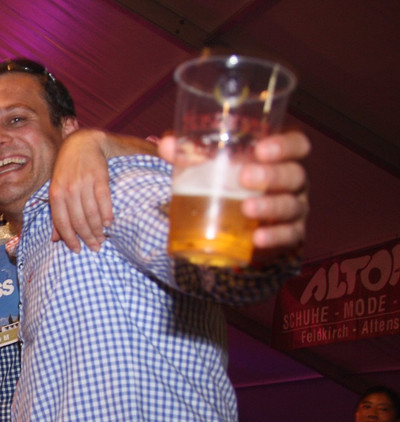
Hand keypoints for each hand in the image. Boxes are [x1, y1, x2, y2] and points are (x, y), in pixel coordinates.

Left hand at [49, 129, 112, 251]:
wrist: (82, 143)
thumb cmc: (67, 170)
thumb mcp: (56, 190)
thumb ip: (56, 214)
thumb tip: (55, 239)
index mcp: (55, 194)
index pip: (62, 223)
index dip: (70, 239)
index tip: (77, 250)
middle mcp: (69, 190)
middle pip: (78, 221)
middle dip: (87, 238)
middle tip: (95, 247)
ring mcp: (84, 183)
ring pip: (92, 214)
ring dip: (98, 230)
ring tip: (103, 238)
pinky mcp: (100, 177)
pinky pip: (104, 201)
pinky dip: (107, 214)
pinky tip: (109, 223)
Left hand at [158, 131, 309, 260]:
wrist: (242, 228)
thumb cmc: (231, 186)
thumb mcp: (213, 168)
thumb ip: (192, 155)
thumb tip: (166, 143)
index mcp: (280, 159)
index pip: (296, 144)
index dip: (285, 145)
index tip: (261, 148)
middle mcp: (293, 182)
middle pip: (294, 174)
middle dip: (272, 175)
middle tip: (245, 177)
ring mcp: (294, 209)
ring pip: (291, 205)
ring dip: (270, 206)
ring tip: (247, 208)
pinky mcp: (289, 235)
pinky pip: (288, 236)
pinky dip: (273, 236)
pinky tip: (257, 238)